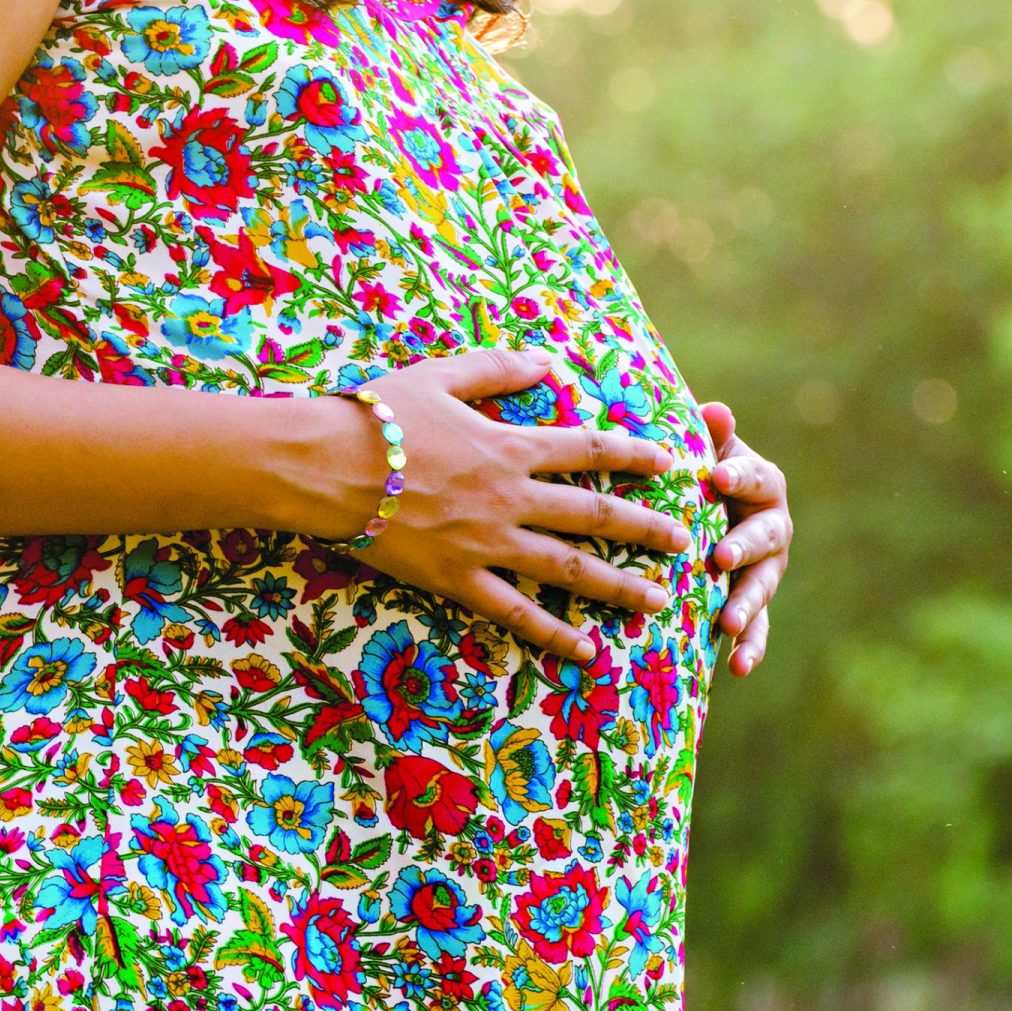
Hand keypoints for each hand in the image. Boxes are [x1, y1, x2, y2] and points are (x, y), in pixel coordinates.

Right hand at [296, 348, 693, 662]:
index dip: (634, 455)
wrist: (326, 467)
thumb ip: (498, 367)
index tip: (669, 463)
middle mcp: (511, 498)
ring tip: (659, 601)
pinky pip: (516, 613)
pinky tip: (587, 651)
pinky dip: (554, 633)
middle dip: (647, 529)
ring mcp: (487, 544)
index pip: (590, 450)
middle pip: (595, 515)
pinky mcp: (458, 580)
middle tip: (685, 542)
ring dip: (619, 586)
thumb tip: (547, 360)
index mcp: (511, 447)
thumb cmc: (378, 416)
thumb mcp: (442, 375)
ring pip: (569, 569)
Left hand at [700, 400, 792, 676]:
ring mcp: (767, 568)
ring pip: (762, 587)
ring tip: (730, 624)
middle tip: (721, 557)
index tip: (715, 477)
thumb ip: (712, 436)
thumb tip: (714, 411)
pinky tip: (737, 668)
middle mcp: (774, 527)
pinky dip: (751, 647)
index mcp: (763, 483)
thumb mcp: (706, 451)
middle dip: (745, 547)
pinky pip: (758, 628)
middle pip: (766, 537)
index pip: (756, 477)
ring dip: (748, 605)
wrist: (706, 510)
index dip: (738, 477)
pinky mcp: (755, 603)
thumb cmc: (700, 473)